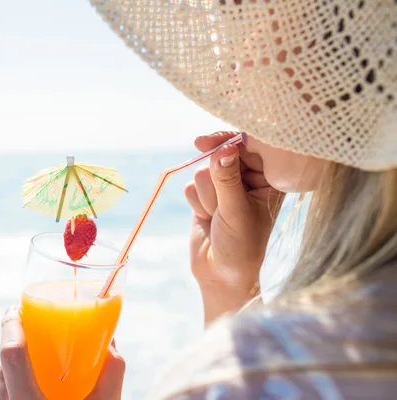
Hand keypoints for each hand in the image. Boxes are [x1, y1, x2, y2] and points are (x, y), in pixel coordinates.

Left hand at [0, 306, 125, 399]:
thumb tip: (111, 346)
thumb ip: (110, 377)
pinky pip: (4, 389)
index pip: (12, 354)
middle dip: (15, 336)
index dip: (13, 325)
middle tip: (32, 321)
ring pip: (1, 376)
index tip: (18, 307)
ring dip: (16, 356)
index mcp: (27, 399)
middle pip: (3, 362)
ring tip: (38, 348)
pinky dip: (16, 375)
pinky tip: (38, 376)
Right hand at [184, 132, 283, 322]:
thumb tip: (224, 149)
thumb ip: (228, 179)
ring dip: (207, 198)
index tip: (204, 143)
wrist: (221, 274)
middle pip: (218, 157)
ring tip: (218, 218)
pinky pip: (190, 186)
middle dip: (215, 183)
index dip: (225, 143)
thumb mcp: (237, 211)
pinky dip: (196, 203)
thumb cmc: (241, 246)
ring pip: (201, 172)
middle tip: (222, 207)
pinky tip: (207, 219)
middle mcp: (246, 178)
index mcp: (267, 178)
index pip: (246, 147)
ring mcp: (223, 186)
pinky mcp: (204, 196)